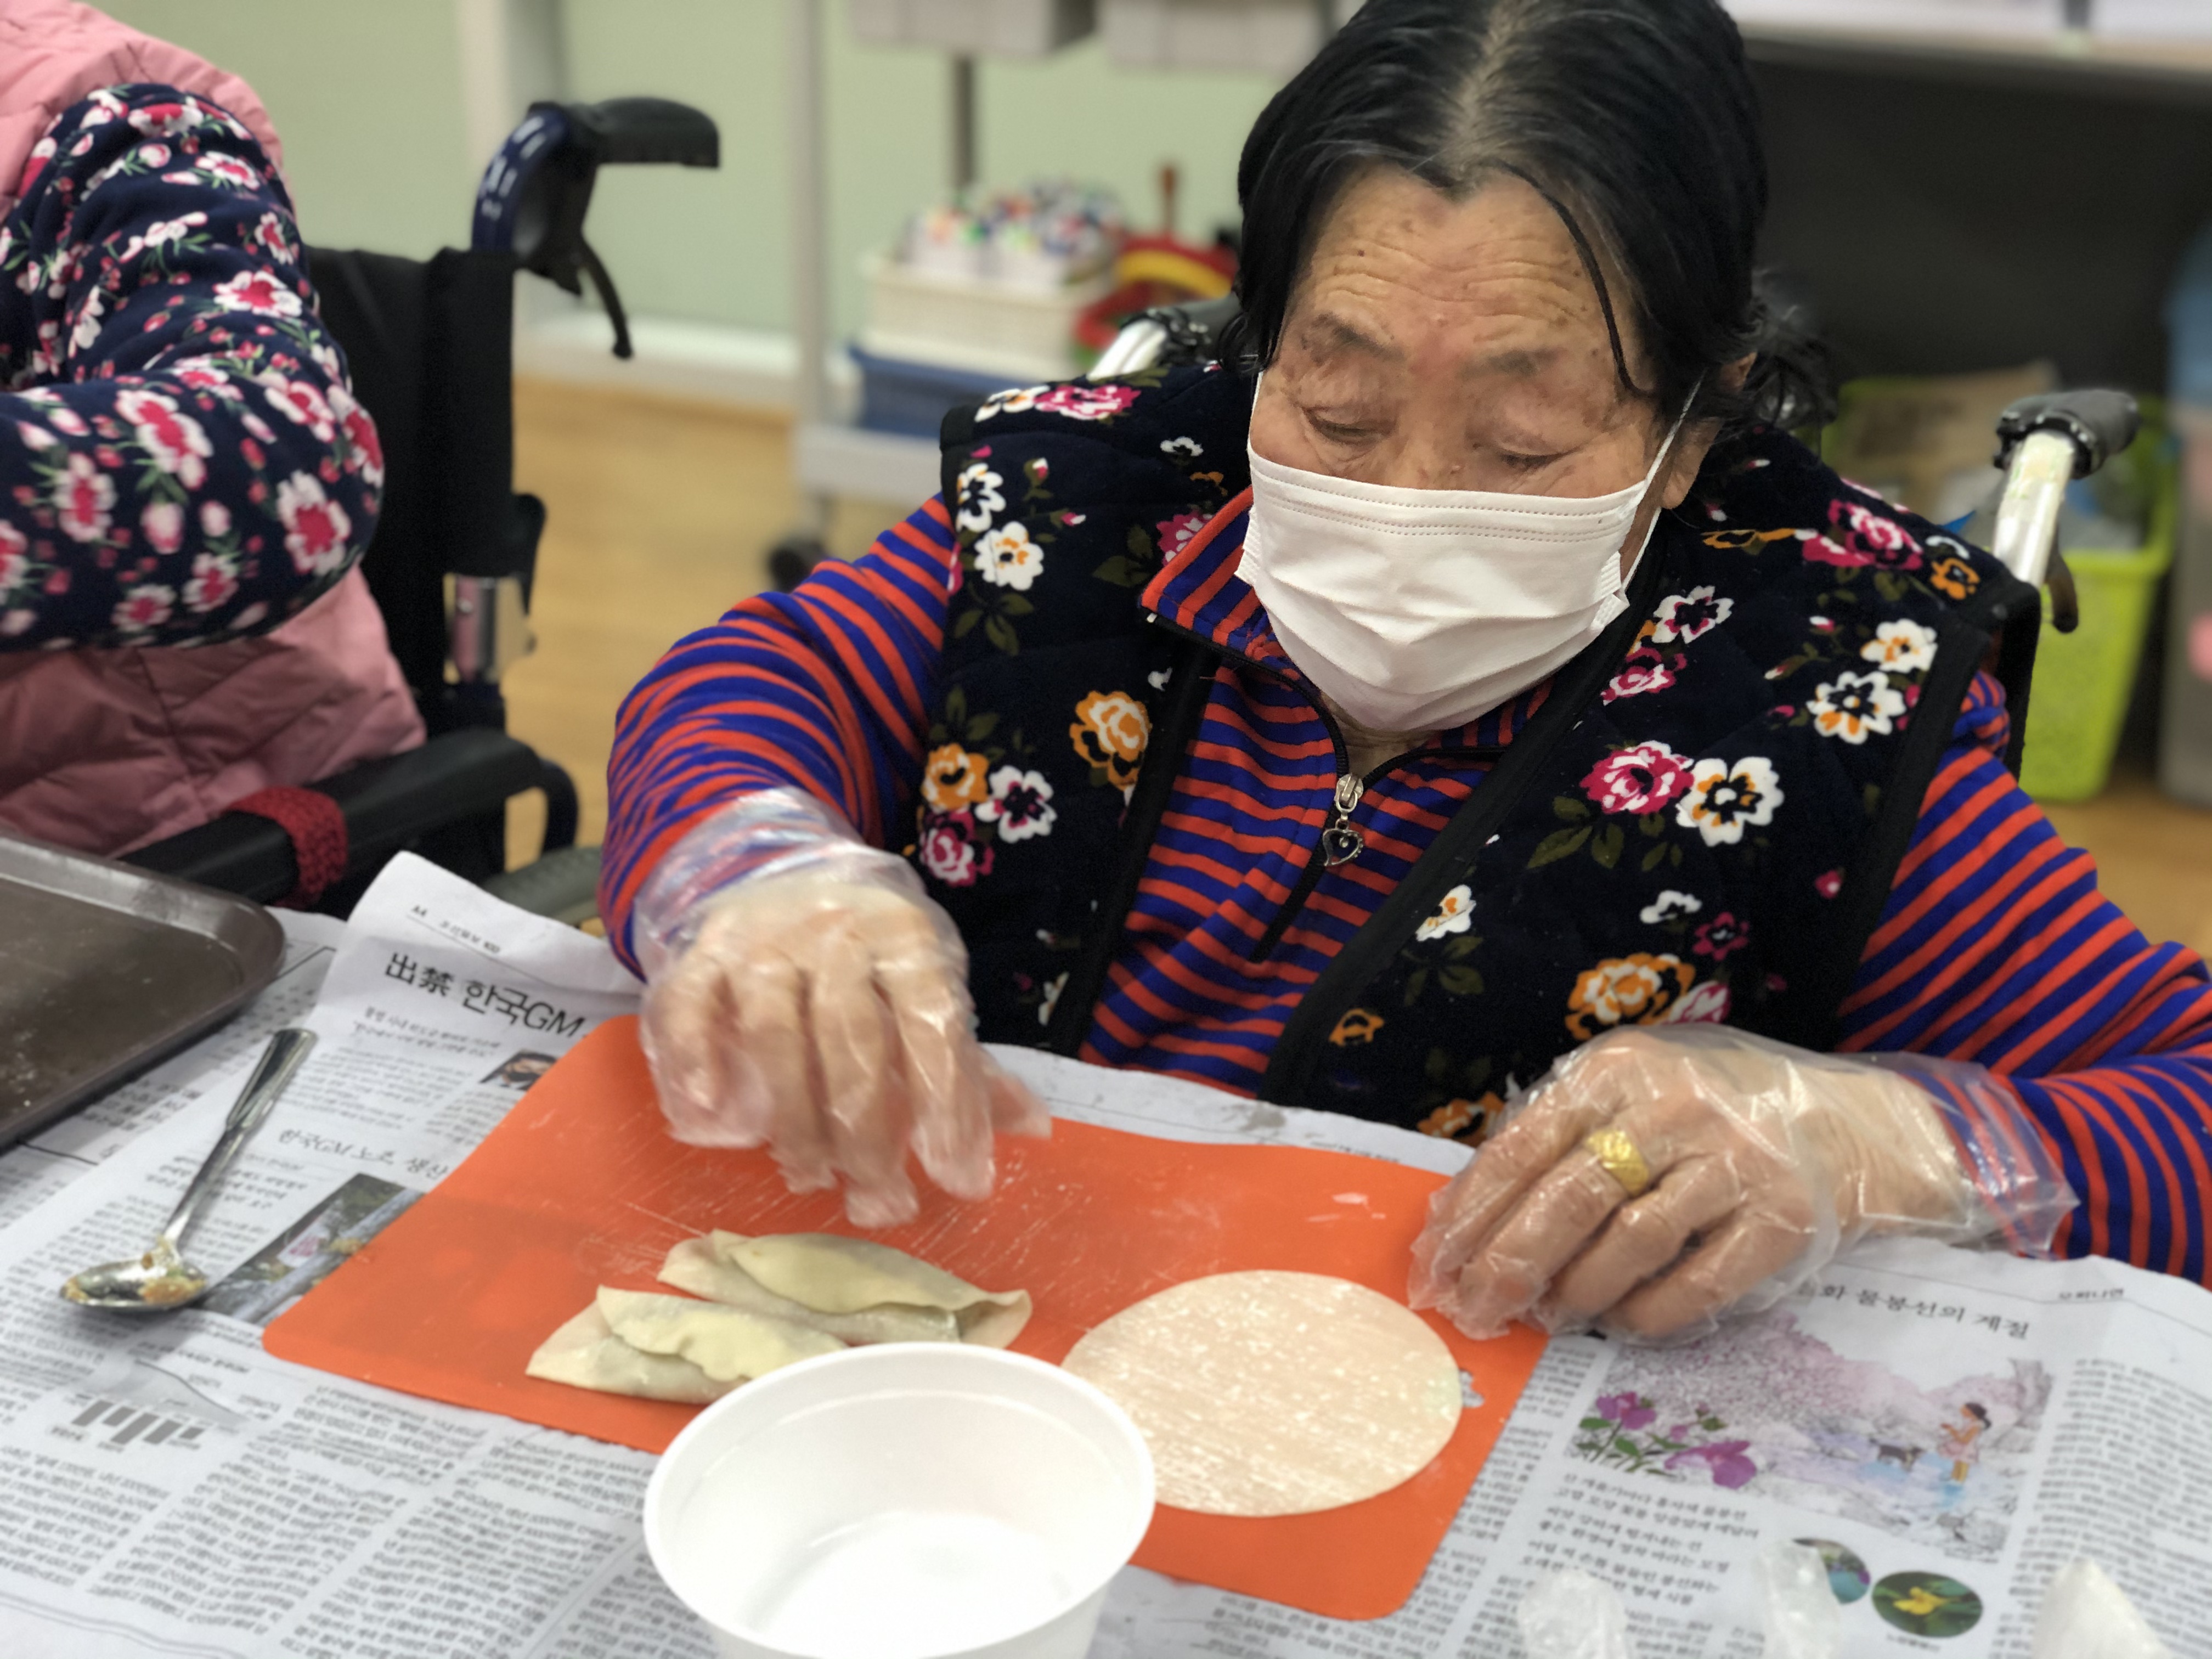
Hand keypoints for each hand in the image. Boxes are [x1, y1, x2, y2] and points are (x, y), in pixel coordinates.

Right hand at [640, 870, 1046, 1227]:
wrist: (779, 872)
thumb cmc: (867, 959)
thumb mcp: (924, 992)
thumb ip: (967, 1065)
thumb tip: (1032, 1129)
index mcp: (907, 939)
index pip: (933, 1025)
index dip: (949, 1106)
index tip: (958, 1178)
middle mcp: (837, 932)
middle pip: (854, 1043)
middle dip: (868, 1137)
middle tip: (879, 1202)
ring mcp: (763, 940)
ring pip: (776, 1037)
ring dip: (793, 1122)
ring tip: (811, 1179)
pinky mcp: (702, 951)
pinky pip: (691, 1009)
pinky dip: (695, 1064)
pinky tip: (710, 1123)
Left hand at [1408, 1026, 1980, 1341]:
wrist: (1852, 1124)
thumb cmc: (1712, 1112)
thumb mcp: (1632, 1092)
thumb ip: (1561, 1136)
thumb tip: (1471, 1215)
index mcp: (1619, 1071)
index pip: (1523, 1145)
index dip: (1472, 1212)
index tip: (1435, 1262)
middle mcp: (1674, 1108)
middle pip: (1567, 1199)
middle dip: (1509, 1264)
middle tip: (1475, 1310)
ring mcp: (1732, 1163)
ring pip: (1627, 1244)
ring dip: (1576, 1292)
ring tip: (1551, 1315)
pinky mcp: (1779, 1220)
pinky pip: (1694, 1285)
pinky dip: (1646, 1314)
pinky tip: (1620, 1323)